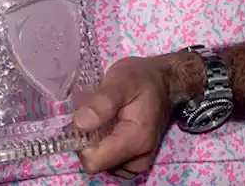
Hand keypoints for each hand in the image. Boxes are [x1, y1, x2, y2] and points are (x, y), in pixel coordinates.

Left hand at [73, 55, 192, 179]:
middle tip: (95, 116)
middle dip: (89, 143)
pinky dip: (105, 148)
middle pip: (98, 165)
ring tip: (103, 120)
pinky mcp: (135, 161)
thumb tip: (79, 124)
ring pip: (103, 165)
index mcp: (135, 140)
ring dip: (97, 145)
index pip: (95, 161)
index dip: (81, 143)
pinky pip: (111, 163)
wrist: (164, 83)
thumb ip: (101, 102)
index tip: (82, 121)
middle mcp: (139, 158)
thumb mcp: (120, 81)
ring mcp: (138, 162)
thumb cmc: (141, 79)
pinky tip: (108, 128)